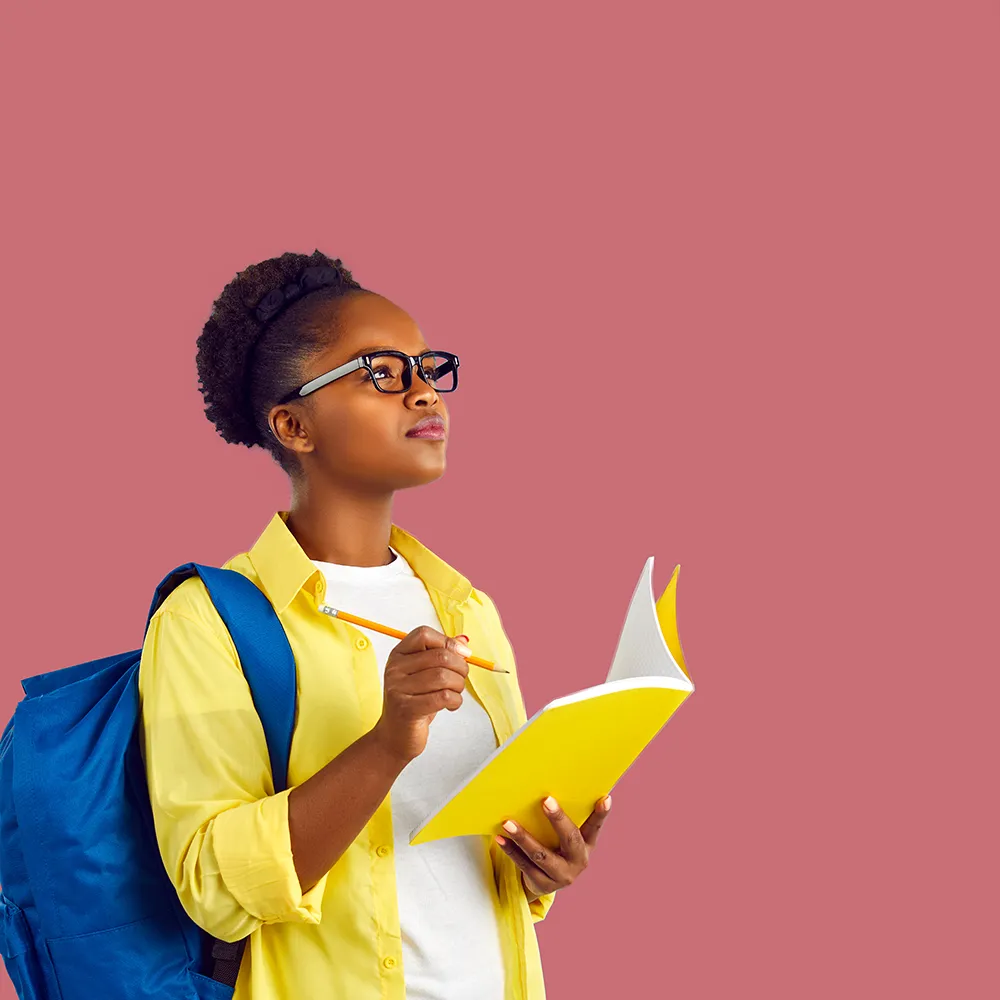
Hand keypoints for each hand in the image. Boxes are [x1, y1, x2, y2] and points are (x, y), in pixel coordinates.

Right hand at [371, 626, 470, 764]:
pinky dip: (455, 701)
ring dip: (458, 685)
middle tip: (460, 678)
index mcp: (399, 655)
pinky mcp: (407, 709)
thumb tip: (463, 641)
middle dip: (460, 667)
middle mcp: (395, 669)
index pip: (423, 634)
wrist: (395, 736)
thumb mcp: (426, 674)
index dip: (447, 642)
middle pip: (440, 656)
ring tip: (455, 692)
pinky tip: (451, 705)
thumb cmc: (413, 703)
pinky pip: (443, 697)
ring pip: (443, 677)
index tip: (461, 654)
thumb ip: (442, 654)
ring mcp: (398, 688)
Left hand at [495, 795, 611, 900]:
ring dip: (523, 837)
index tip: (605, 799)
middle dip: (557, 819)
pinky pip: (524, 865)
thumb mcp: (569, 837)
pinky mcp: (542, 884)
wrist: (548, 880)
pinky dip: (511, 850)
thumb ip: (568, 818)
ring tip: (508, 822)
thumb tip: (555, 783)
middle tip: (546, 800)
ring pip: (540, 855)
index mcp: (587, 846)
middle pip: (569, 839)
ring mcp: (560, 876)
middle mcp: (578, 862)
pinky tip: (501, 838)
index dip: (601, 814)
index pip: (595, 827)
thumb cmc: (559, 847)